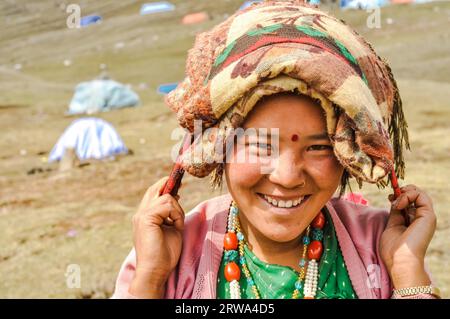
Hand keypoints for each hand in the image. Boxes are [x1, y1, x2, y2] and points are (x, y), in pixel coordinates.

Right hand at [130, 176, 184, 297]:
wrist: (155, 270)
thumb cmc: (164, 254)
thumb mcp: (171, 228)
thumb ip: (170, 213)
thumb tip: (175, 197)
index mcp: (144, 216)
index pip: (153, 193)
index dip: (165, 185)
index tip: (178, 182)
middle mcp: (140, 213)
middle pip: (155, 188)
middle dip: (169, 184)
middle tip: (180, 182)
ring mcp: (141, 215)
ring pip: (166, 197)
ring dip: (178, 210)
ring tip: (177, 224)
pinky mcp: (146, 218)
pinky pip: (167, 205)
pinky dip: (176, 215)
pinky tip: (176, 226)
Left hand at [380, 184, 435, 288]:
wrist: (401, 260)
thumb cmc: (394, 249)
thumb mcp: (392, 225)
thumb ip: (395, 213)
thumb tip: (394, 200)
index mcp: (414, 221)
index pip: (410, 201)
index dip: (400, 195)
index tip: (389, 197)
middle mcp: (422, 218)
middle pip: (416, 195)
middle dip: (403, 191)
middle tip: (392, 197)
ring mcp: (426, 217)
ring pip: (419, 193)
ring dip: (404, 193)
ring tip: (395, 203)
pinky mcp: (428, 216)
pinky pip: (421, 196)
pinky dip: (408, 195)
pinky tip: (399, 204)